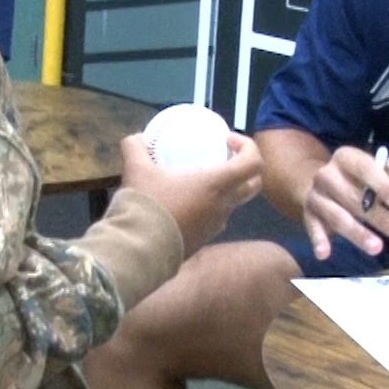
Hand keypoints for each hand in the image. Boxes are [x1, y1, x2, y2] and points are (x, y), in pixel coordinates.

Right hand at [119, 132, 261, 255]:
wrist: (139, 250)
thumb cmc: (148, 204)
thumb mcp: (136, 169)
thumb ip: (135, 147)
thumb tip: (136, 138)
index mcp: (217, 185)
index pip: (254, 163)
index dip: (248, 147)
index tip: (227, 140)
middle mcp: (223, 206)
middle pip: (253, 185)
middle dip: (245, 168)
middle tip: (224, 157)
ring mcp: (216, 226)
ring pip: (232, 203)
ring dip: (224, 189)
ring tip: (197, 181)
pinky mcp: (204, 241)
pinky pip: (214, 219)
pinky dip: (207, 207)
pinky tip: (183, 203)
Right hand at [300, 140, 388, 260]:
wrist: (323, 184)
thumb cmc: (361, 179)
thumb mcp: (381, 169)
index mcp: (345, 157)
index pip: (363, 168)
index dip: (381, 184)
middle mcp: (326, 174)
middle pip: (353, 197)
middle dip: (378, 217)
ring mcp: (316, 196)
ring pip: (337, 215)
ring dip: (356, 232)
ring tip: (377, 248)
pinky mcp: (309, 215)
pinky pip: (313, 227)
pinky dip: (319, 239)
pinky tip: (325, 254)